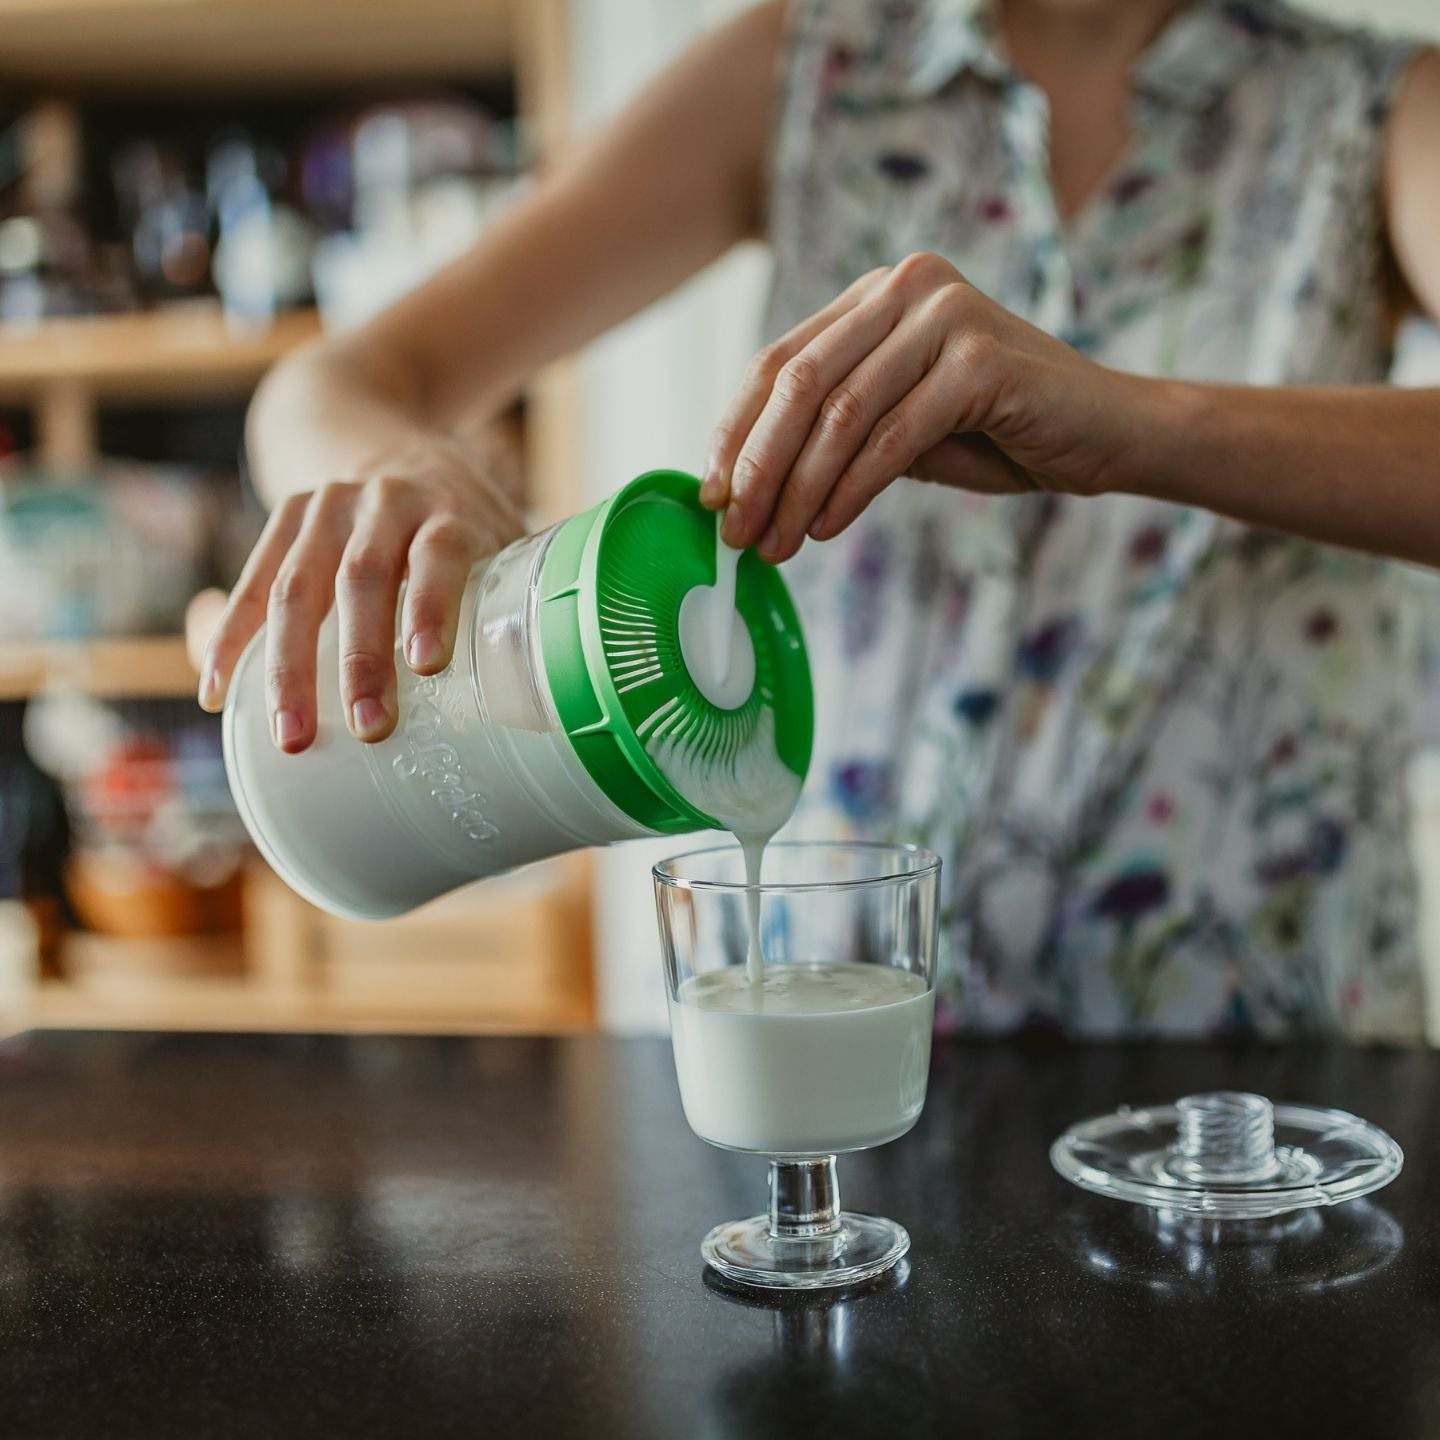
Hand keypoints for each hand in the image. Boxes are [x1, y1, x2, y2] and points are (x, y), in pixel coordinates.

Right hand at [198, 431, 523, 753]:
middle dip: (360, 658)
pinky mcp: (283, 520)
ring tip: (294, 737)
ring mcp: (325, 507)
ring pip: (297, 586)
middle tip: (367, 729)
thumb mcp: (500, 537)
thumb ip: (514, 596)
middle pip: (362, 577)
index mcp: (447, 508)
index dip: (430, 606)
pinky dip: (231, 642)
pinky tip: (220, 697)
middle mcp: (383, 500)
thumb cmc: (459, 518)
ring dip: (290, 667)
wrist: (379, 434)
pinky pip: (250, 586)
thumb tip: (546, 691)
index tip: (426, 667)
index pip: (439, 553)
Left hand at [701, 252, 1146, 561]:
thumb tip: (746, 483)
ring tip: (777, 545)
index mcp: (877, 294)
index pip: (780, 362)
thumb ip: (837, 432)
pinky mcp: (978, 357)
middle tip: (737, 532)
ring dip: (798, 490)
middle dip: (758, 467)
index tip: (712, 495)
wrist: (1107, 434)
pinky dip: (851, 490)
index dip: (737, 431)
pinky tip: (827, 529)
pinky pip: (892, 437)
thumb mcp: (901, 425)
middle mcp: (906, 287)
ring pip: (840, 413)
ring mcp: (944, 314)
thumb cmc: (1001, 432)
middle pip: (798, 384)